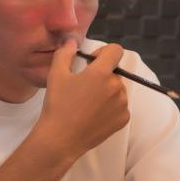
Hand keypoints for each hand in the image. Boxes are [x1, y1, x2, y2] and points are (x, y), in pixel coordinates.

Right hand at [37, 40, 129, 161]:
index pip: (116, 50)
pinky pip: (120, 107)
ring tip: (87, 104)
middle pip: (114, 72)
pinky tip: (93, 115)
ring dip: (106, 92)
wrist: (60, 139)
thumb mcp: (56, 74)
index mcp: (102, 73)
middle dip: (102, 76)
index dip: (104, 52)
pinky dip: (110, 108)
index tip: (92, 63)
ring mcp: (122, 104)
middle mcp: (116, 87)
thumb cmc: (57, 105)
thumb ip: (65, 53)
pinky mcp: (123, 119)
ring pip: (117, 90)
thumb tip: (72, 41)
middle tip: (83, 88)